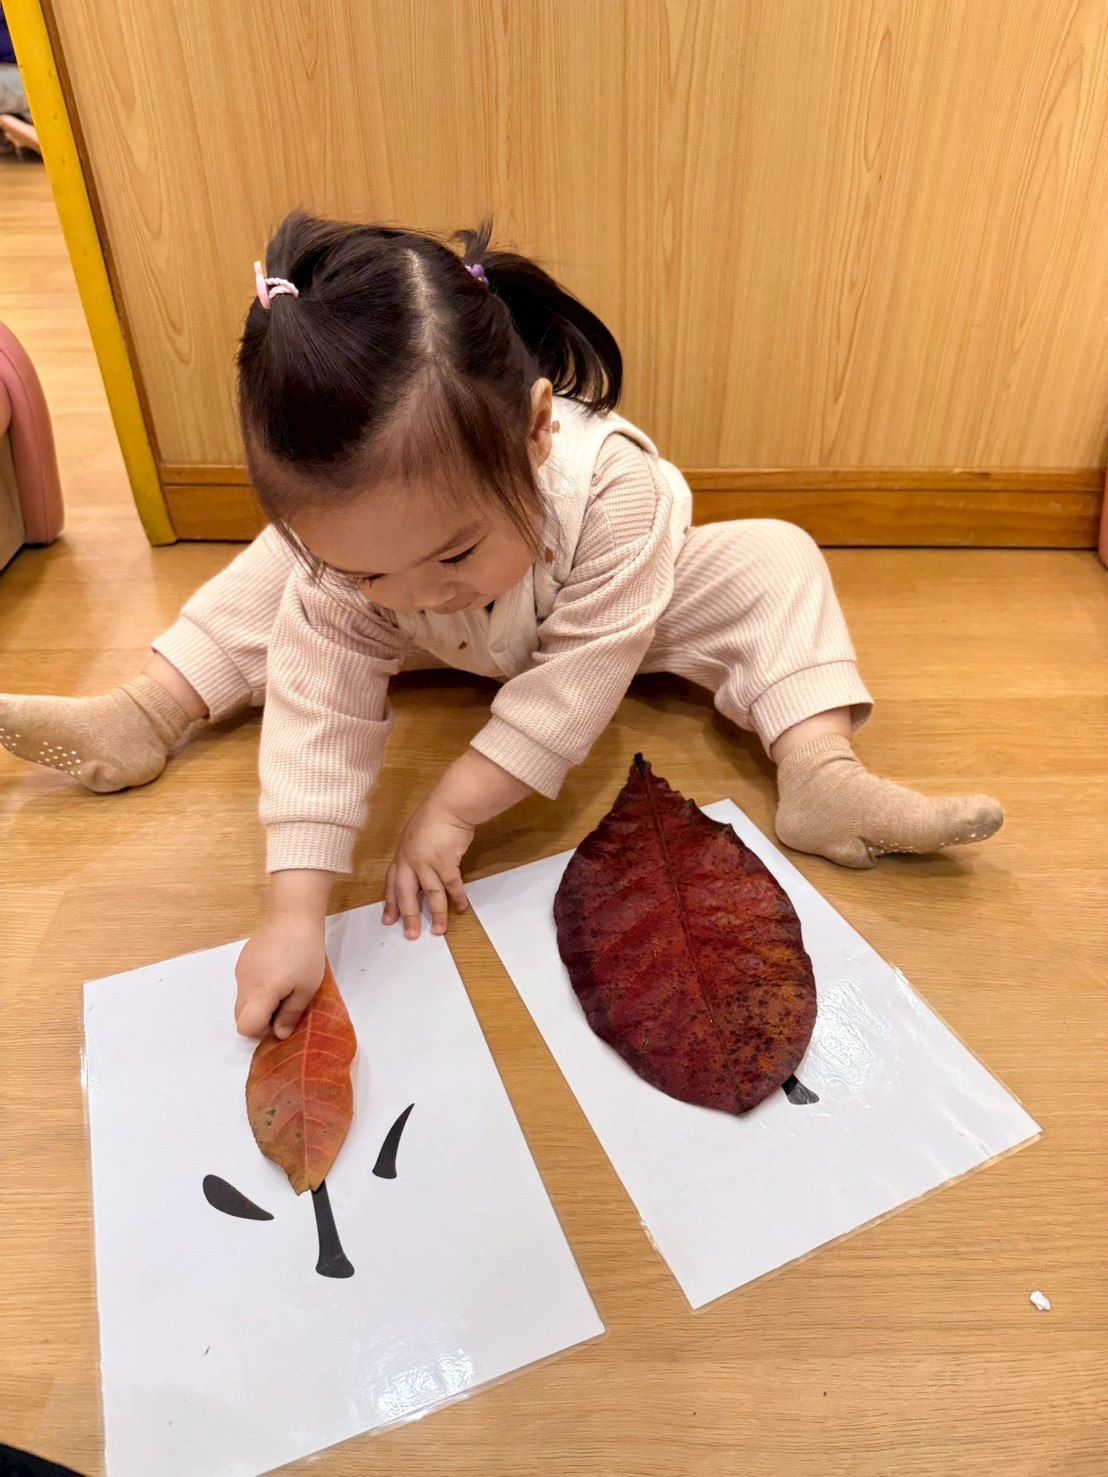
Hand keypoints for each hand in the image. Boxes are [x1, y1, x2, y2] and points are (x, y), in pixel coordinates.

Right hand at [234, 871, 331, 1037]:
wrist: (293, 915)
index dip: (262, 1031)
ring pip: (242, 1001)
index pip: (245, 1028)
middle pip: (240, 1017)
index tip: (281, 1020)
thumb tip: (279, 1034)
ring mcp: (240, 970)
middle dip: (259, 1020)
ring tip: (283, 986)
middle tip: (284, 1007)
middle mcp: (243, 984)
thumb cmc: (305, 953)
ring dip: (258, 1003)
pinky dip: (256, 988)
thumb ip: (290, 1014)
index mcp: (259, 994)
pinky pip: (245, 984)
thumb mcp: (306, 988)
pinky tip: (277, 971)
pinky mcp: (243, 959)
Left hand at [383, 797, 473, 938]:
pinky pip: (452, 885)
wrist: (450, 805)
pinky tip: (461, 908)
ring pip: (430, 894)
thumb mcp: (416, 835)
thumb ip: (414, 854)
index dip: (390, 902)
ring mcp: (427, 862)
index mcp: (401, 854)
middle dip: (408, 916)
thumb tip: (419, 873)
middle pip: (406, 894)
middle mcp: (410, 860)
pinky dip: (457, 898)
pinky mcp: (445, 861)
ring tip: (440, 931)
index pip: (392, 883)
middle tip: (411, 935)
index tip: (388, 920)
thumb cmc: (435, 816)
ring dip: (437, 914)